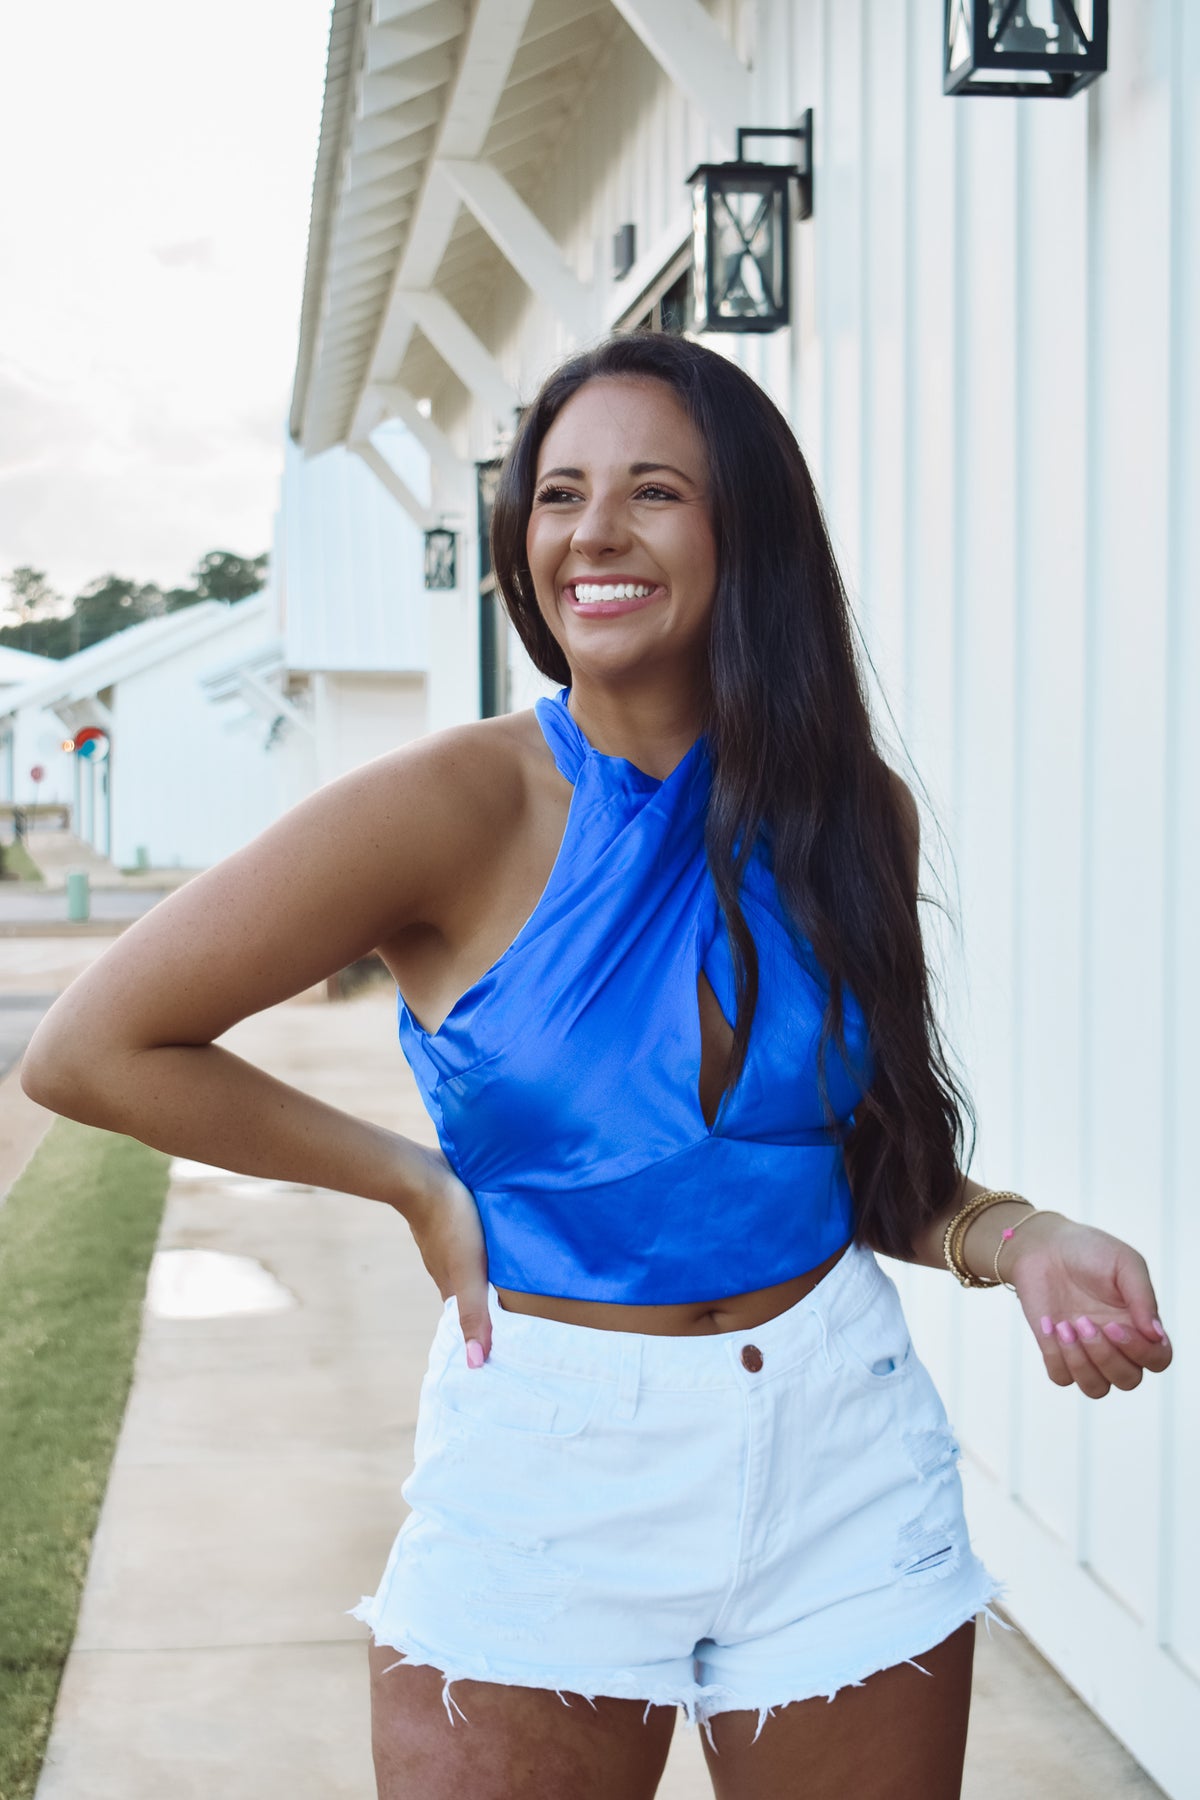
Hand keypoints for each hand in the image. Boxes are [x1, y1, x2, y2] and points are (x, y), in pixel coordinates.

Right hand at [397, 1146, 491, 1365]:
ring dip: (487, 1273)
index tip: (502, 1345)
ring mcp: (446, 1239)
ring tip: (513, 1278)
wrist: (422, 1174)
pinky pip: (469, 1237)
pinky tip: (499, 1240)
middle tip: (515, 1315)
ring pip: (470, 1264)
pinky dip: (484, 1246)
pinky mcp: (451, 1214)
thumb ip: (473, 1313)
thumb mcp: (468, 1271)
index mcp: (450, 1284)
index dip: (483, 1331)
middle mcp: (446, 1266)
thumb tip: (475, 1364)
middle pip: (469, 1291)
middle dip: (488, 1303)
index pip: (466, 1317)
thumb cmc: (450, 1223)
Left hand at [1004, 1213, 1171, 1398]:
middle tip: (1083, 1321)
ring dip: (1081, 1363)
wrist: (1042, 1246)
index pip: (1158, 1360)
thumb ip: (1143, 1297)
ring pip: (1096, 1389)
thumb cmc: (1089, 1251)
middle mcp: (1116, 1344)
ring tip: (1065, 1327)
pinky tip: (1048, 1324)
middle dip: (1105, 1356)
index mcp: (1139, 1324)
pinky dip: (1055, 1356)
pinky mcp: (1056, 1352)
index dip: (1141, 1352)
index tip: (1113, 1324)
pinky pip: (1061, 1377)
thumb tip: (1156, 1335)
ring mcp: (1086, 1351)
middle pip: (1128, 1380)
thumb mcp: (1124, 1263)